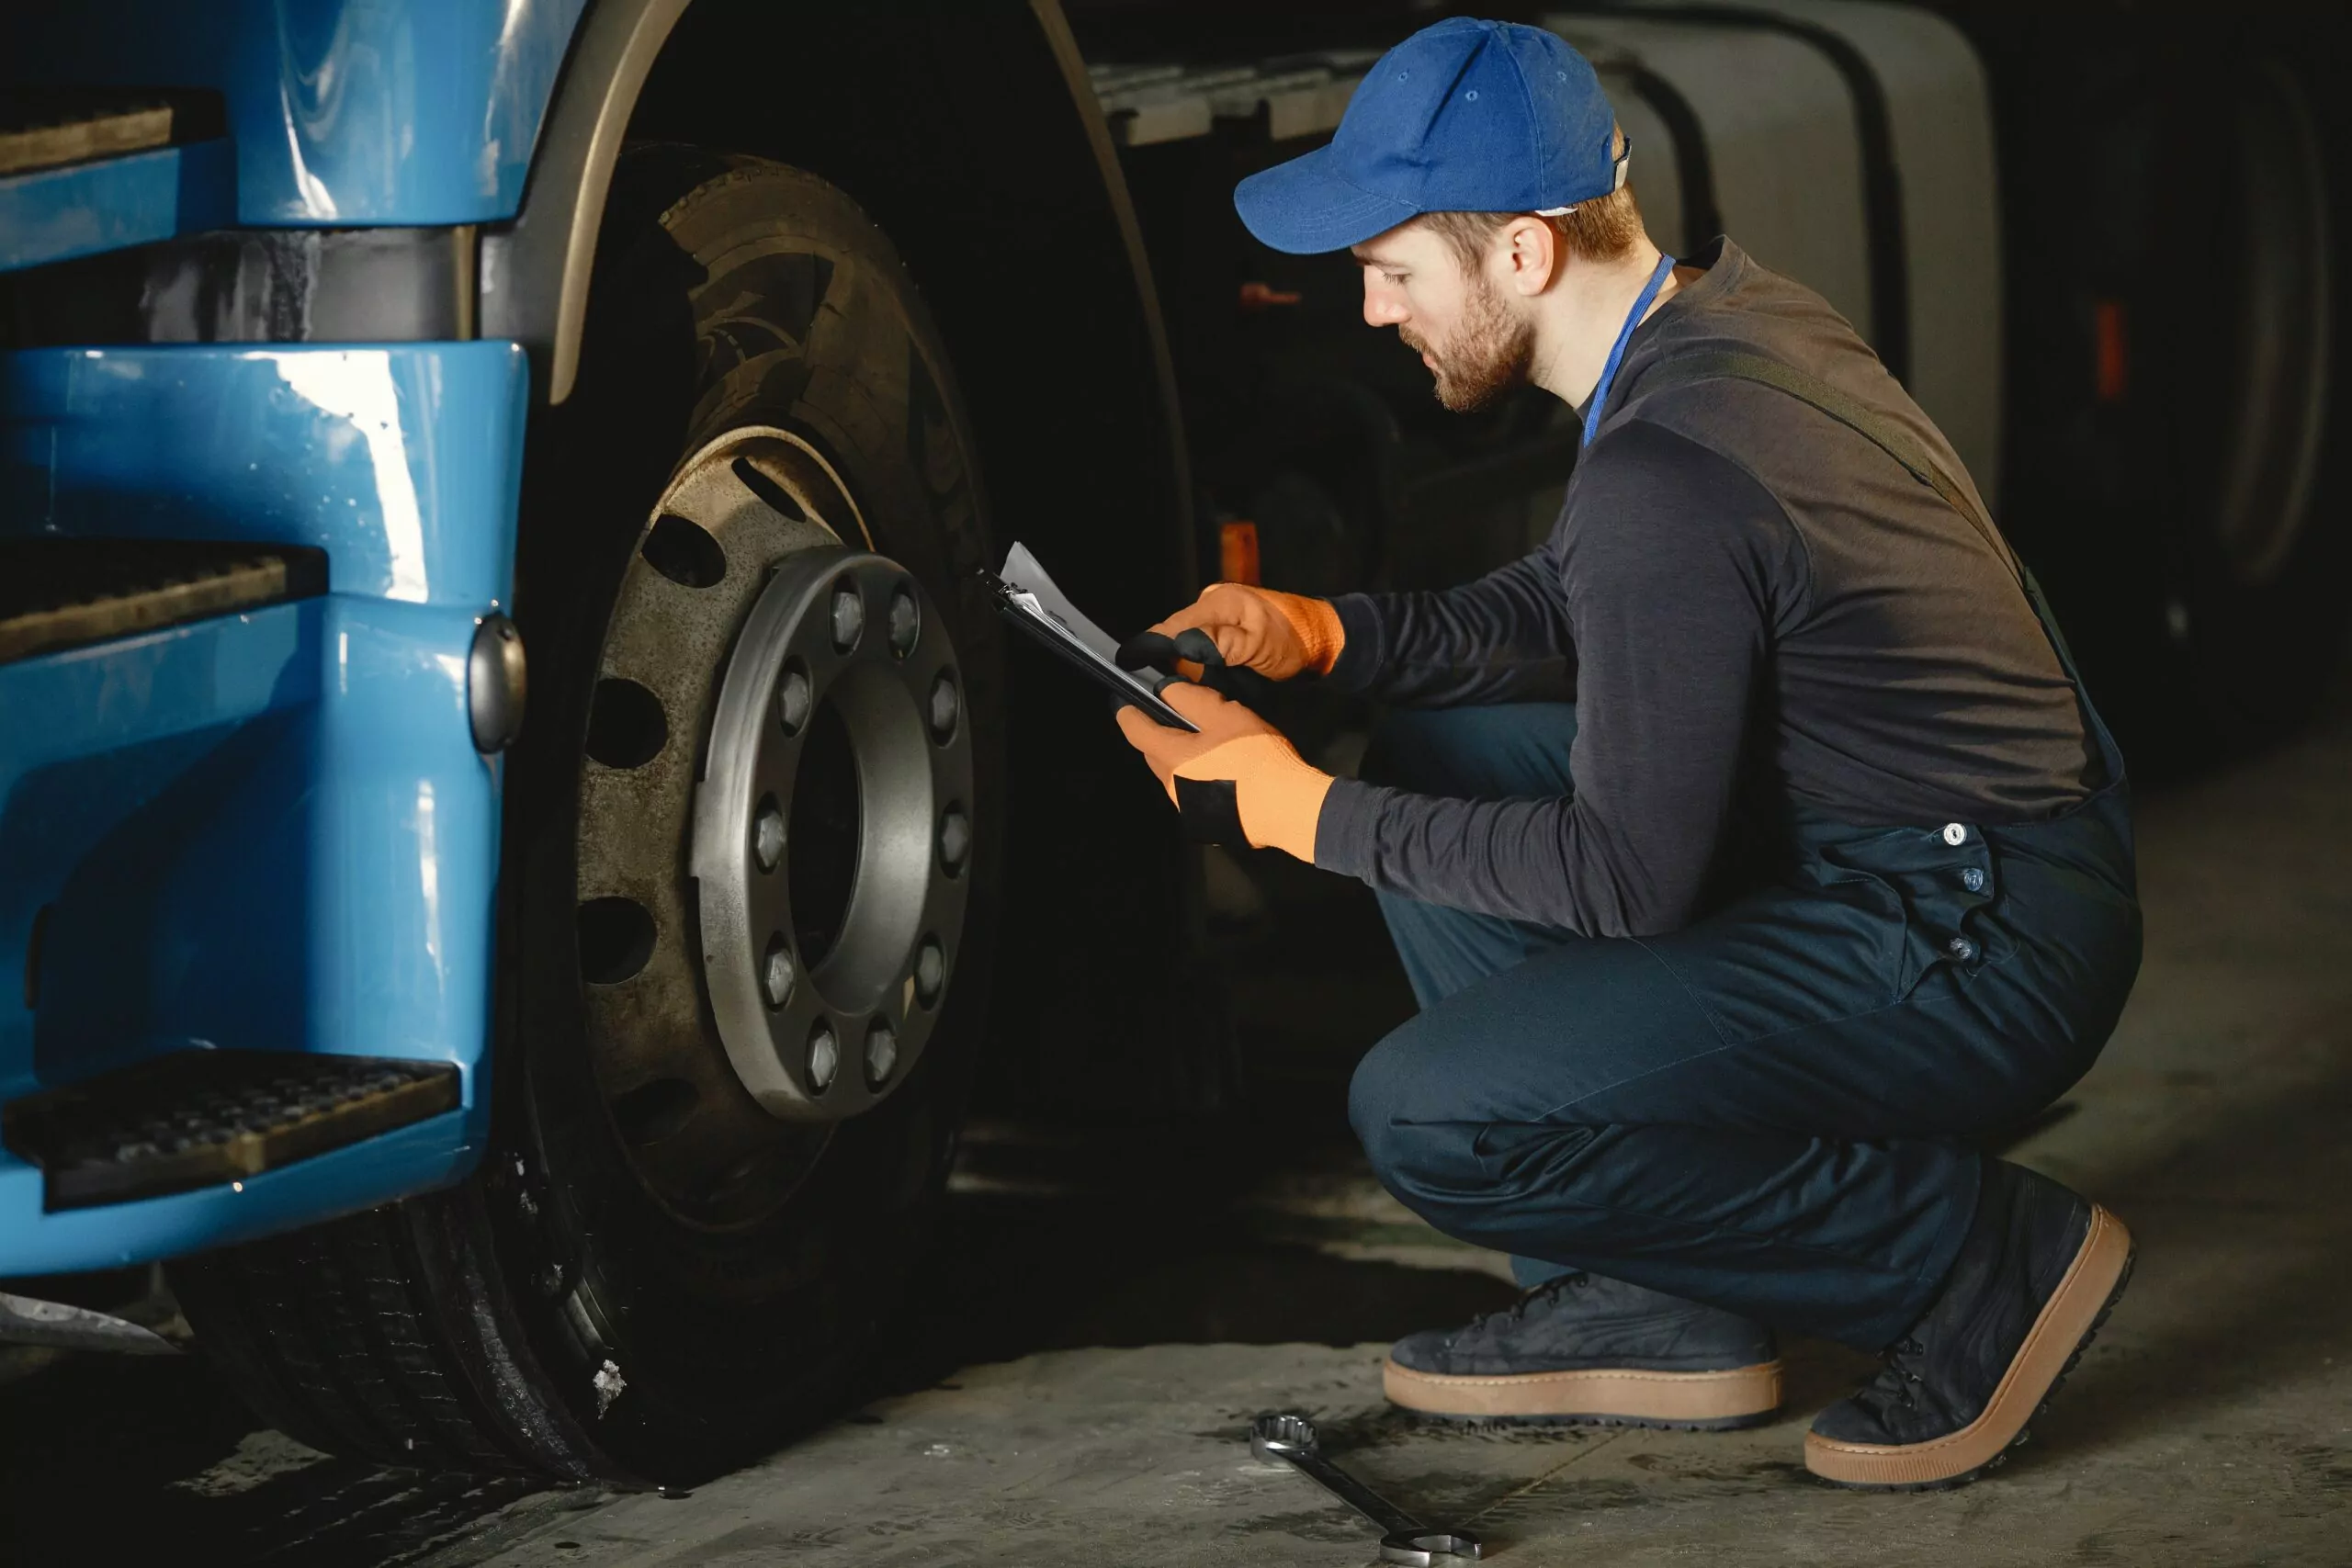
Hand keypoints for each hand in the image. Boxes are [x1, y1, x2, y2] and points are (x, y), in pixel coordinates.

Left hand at [1113, 682, 1332, 861]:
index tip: (1125, 699)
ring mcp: (1187, 808)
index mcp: (1170, 758)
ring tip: (1205, 744)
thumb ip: (1189, 698)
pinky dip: (1198, 776)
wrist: (1287, 808)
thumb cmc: (1254, 756)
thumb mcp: (1224, 714)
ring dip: (1180, 757)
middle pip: (1153, 753)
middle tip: (1175, 717)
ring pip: (1173, 774)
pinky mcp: (1205, 822)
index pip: (1133, 730)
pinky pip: (1191, 791)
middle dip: (1156, 733)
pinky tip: (1222, 771)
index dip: (1127, 710)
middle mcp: (1171, 786)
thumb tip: (1165, 689)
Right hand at [1144, 583, 1343, 680]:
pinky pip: (1200, 647)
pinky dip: (1196, 664)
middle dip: (1165, 661)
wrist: (1325, 640)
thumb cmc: (1296, 641)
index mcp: (1217, 603)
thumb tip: (1182, 646)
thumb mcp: (1258, 645)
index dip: (1148, 647)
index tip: (1127, 663)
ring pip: (1186, 644)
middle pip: (1174, 635)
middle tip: (1160, 688)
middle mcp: (1213, 606)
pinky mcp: (1227, 631)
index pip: (1172, 627)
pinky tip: (1198, 680)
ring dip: (1182, 665)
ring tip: (1178, 688)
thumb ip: (1219, 645)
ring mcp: (1220, 617)